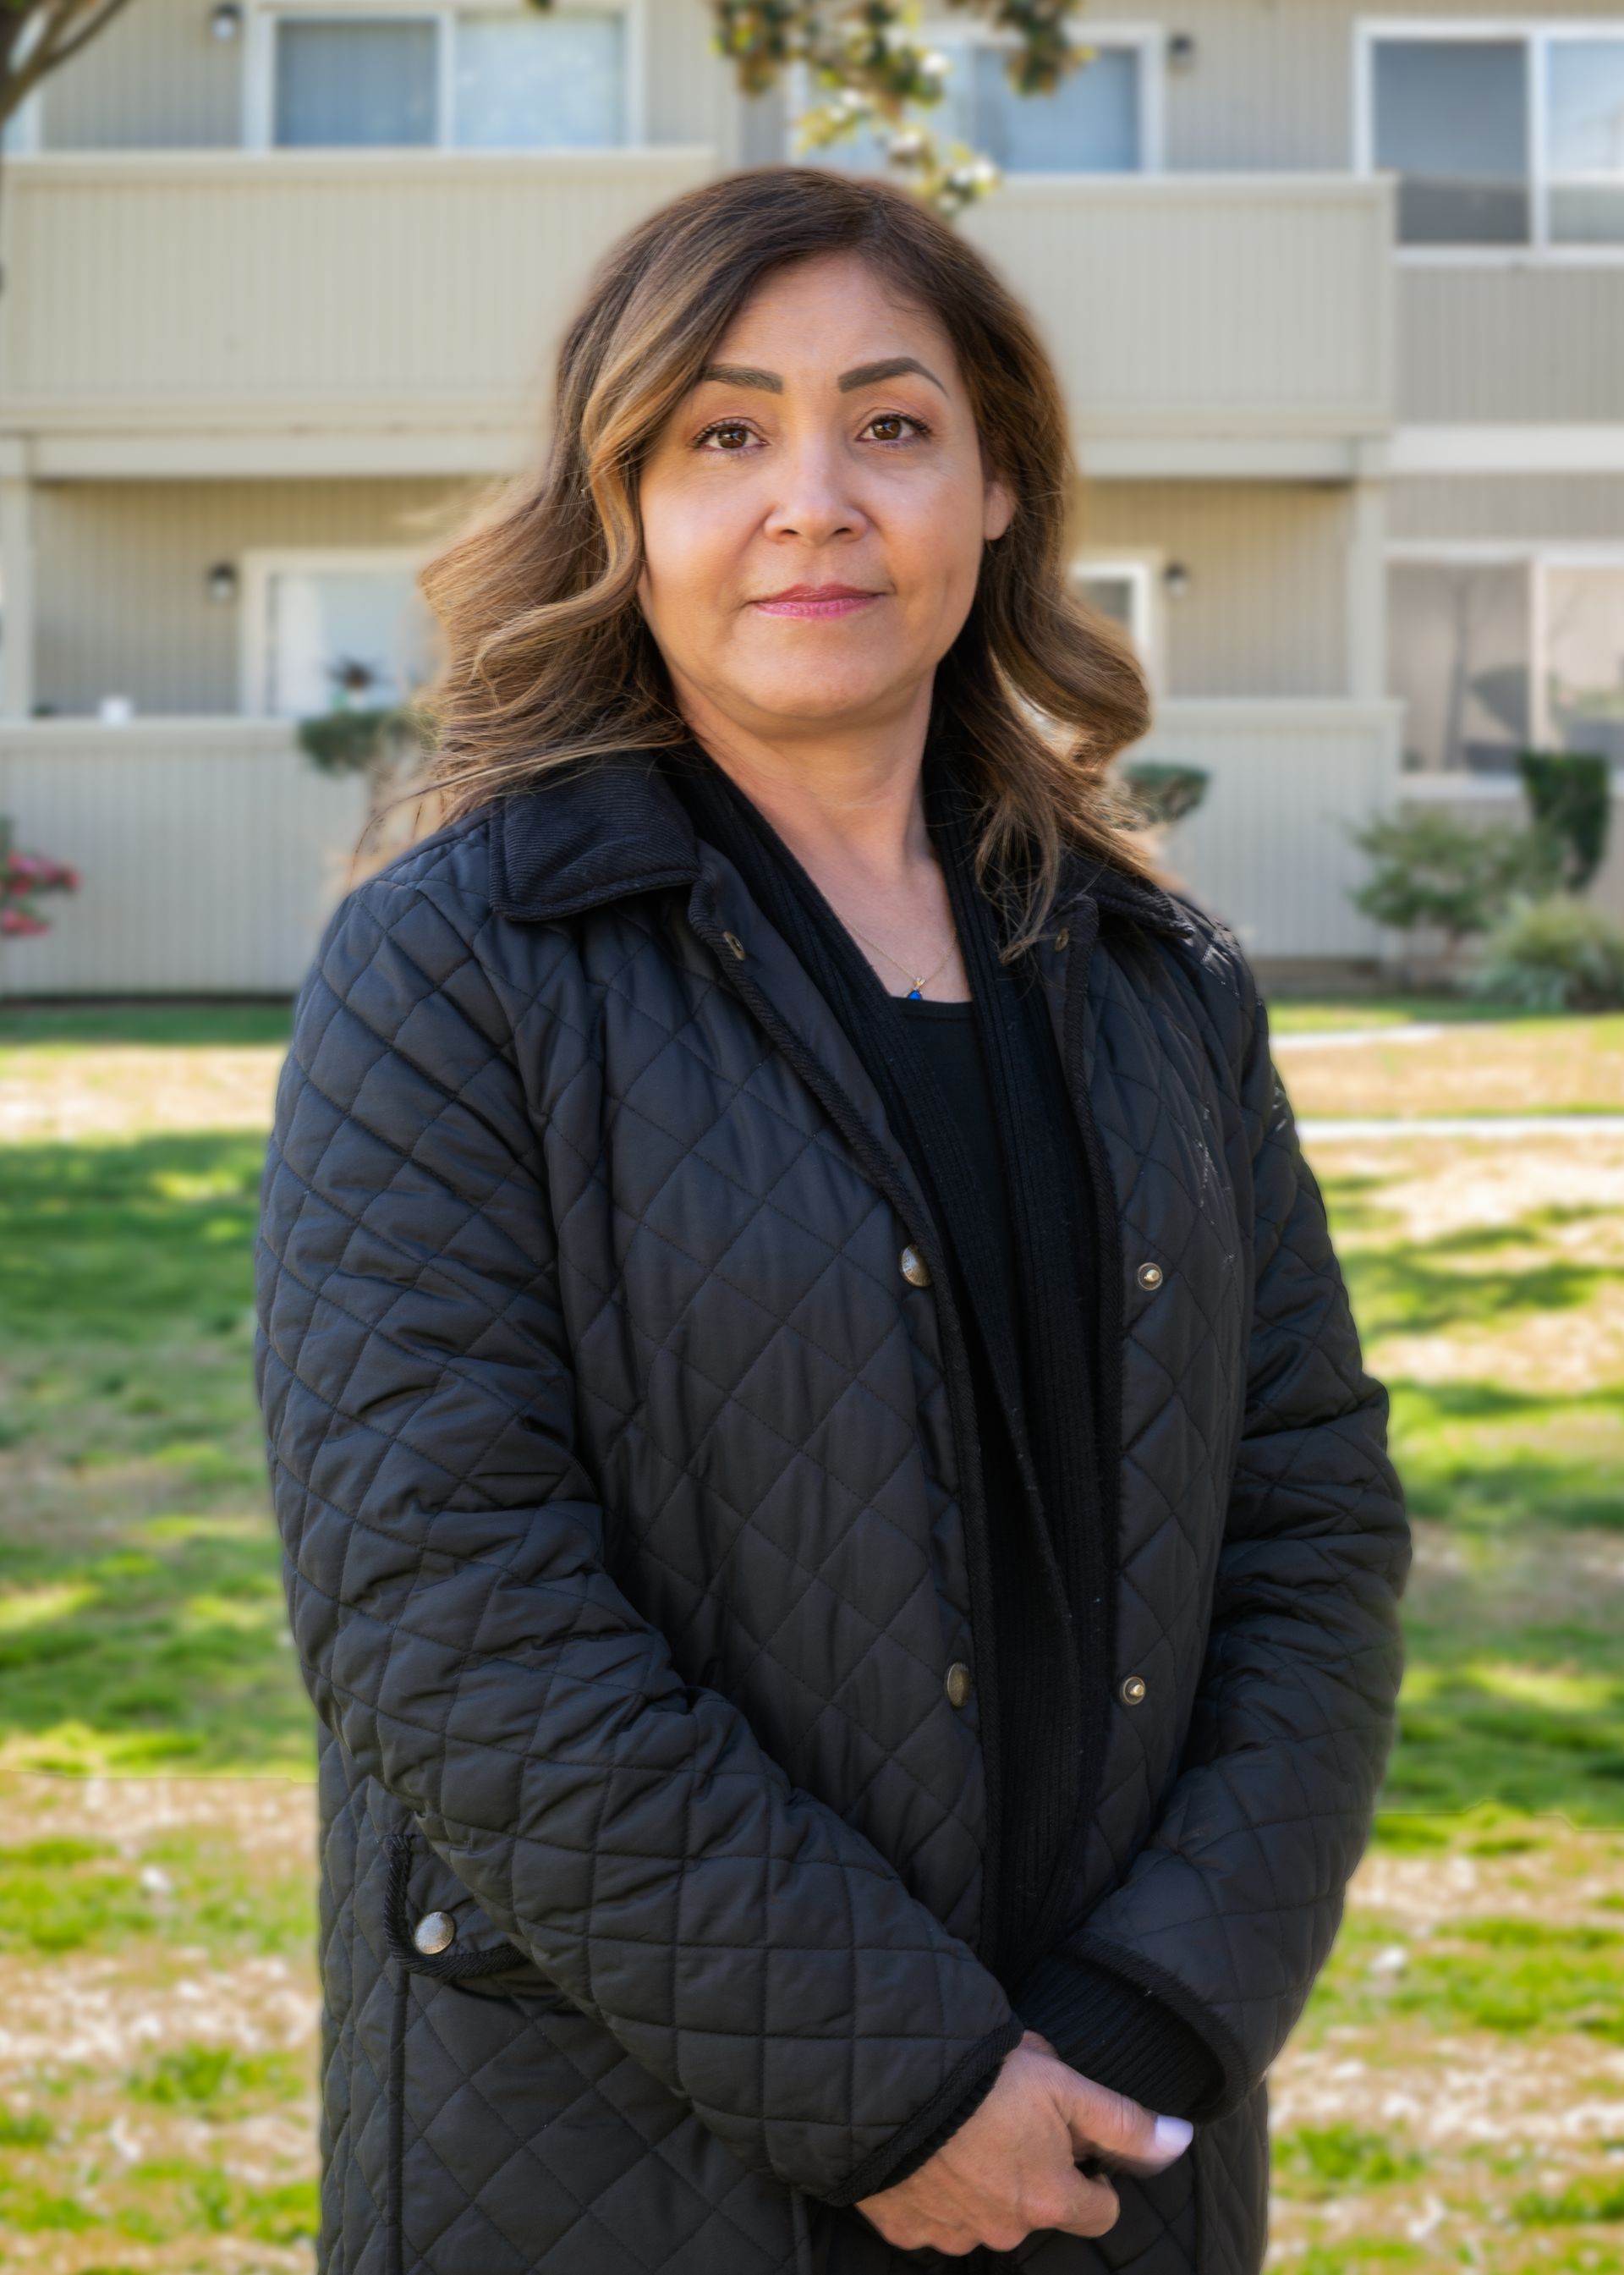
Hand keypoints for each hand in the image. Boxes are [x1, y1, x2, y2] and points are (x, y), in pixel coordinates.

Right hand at [854, 2031, 1194, 2258]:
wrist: (885, 2082)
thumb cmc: (982, 2078)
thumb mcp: (1063, 2084)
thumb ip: (1126, 2122)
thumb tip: (1182, 2141)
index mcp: (1049, 2198)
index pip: (1101, 2209)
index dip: (1094, 2173)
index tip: (1073, 2140)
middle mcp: (1004, 2229)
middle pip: (1039, 2210)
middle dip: (1032, 2174)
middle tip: (1010, 2120)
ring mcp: (952, 2235)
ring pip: (985, 2216)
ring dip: (983, 2185)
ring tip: (964, 2130)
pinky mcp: (905, 2228)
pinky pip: (933, 2218)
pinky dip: (935, 2192)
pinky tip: (927, 2151)